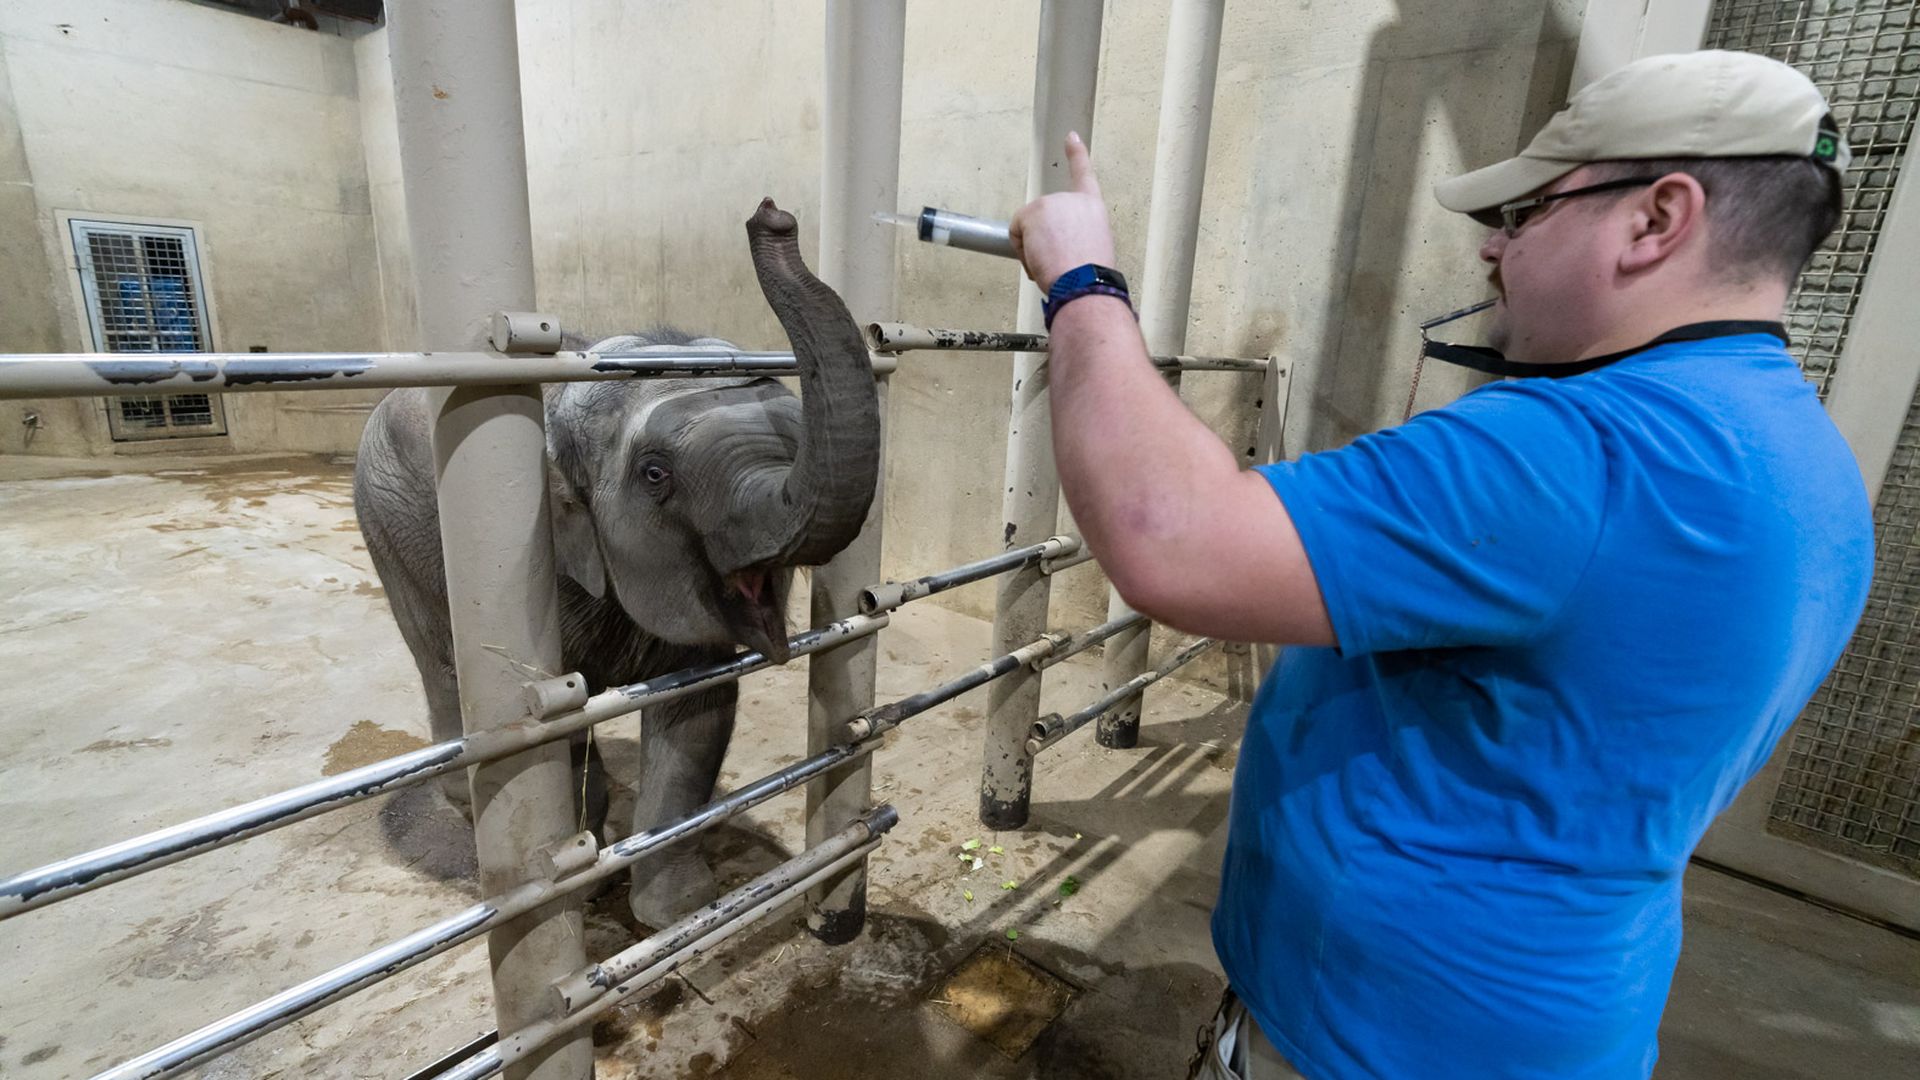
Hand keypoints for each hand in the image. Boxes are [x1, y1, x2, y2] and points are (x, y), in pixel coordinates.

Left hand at [1009, 132, 1115, 291]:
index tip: (1071, 137)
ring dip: (1033, 249)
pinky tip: (1041, 260)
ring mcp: (1052, 202)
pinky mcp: (1034, 211)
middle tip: (1059, 261)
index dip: (1077, 155)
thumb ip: (1074, 236)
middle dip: (1043, 240)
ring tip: (1054, 263)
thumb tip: (1055, 250)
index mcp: (1092, 208)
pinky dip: (1022, 251)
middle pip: (1043, 217)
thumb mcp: (1090, 248)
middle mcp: (1073, 199)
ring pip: (1029, 228)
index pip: (1084, 176)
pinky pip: (1016, 234)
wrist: (1085, 283)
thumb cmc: (1089, 277)